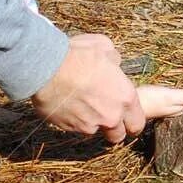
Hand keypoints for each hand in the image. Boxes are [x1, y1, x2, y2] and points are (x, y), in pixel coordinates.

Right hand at [31, 33, 145, 142]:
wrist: (45, 68)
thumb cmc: (76, 55)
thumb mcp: (103, 47)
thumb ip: (114, 60)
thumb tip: (113, 63)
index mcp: (125, 97)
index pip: (137, 123)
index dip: (131, 120)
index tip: (125, 117)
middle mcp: (111, 116)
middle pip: (118, 135)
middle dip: (113, 128)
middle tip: (104, 115)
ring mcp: (90, 125)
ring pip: (94, 131)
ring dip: (91, 122)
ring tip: (80, 104)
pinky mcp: (70, 128)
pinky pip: (75, 128)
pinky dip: (73, 119)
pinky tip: (66, 104)